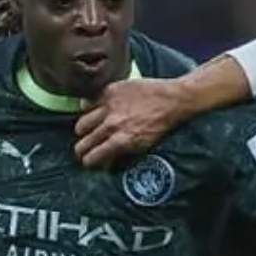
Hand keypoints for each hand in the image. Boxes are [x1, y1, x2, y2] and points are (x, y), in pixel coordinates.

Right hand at [75, 78, 190, 168]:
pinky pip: (89, 102)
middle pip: (83, 143)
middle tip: (83, 150)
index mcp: (121, 142)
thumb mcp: (144, 147)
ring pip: (82, 123)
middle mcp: (111, 125)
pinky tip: (92, 112)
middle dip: (82, 150)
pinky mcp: (110, 91)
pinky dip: (88, 109)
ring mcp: (109, 107)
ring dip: (83, 131)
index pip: (92, 157)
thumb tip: (107, 163)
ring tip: (87, 131)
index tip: (88, 162)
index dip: (88, 162)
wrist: (173, 100)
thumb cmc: (161, 125)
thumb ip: (122, 154)